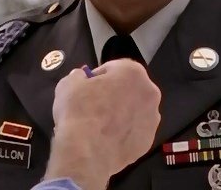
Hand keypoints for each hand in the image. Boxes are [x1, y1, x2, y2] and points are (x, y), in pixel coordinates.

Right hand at [44, 59, 160, 189]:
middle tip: (94, 105)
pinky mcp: (148, 142)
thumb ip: (79, 76)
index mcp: (133, 72)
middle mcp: (149, 93)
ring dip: (121, 114)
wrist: (85, 152)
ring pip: (134, 111)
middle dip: (113, 94)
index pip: (114, 68)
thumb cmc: (79, 110)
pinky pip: (133, 132)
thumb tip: (81, 79)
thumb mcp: (69, 83)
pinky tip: (106, 139)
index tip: (87, 87)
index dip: (98, 77)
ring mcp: (151, 119)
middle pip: (128, 89)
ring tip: (100, 125)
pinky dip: (123, 133)